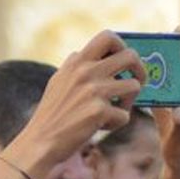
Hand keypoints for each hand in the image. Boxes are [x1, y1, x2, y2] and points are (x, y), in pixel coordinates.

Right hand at [6, 31, 145, 178]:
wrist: (40, 142)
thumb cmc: (51, 115)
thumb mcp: (58, 81)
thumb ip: (75, 67)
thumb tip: (91, 54)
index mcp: (76, 62)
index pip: (108, 36)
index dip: (123, 47)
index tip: (123, 62)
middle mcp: (86, 72)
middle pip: (130, 56)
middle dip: (139, 70)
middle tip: (136, 83)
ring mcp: (94, 91)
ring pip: (134, 86)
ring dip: (129, 101)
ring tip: (114, 111)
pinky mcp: (99, 112)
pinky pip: (124, 115)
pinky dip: (115, 123)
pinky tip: (100, 127)